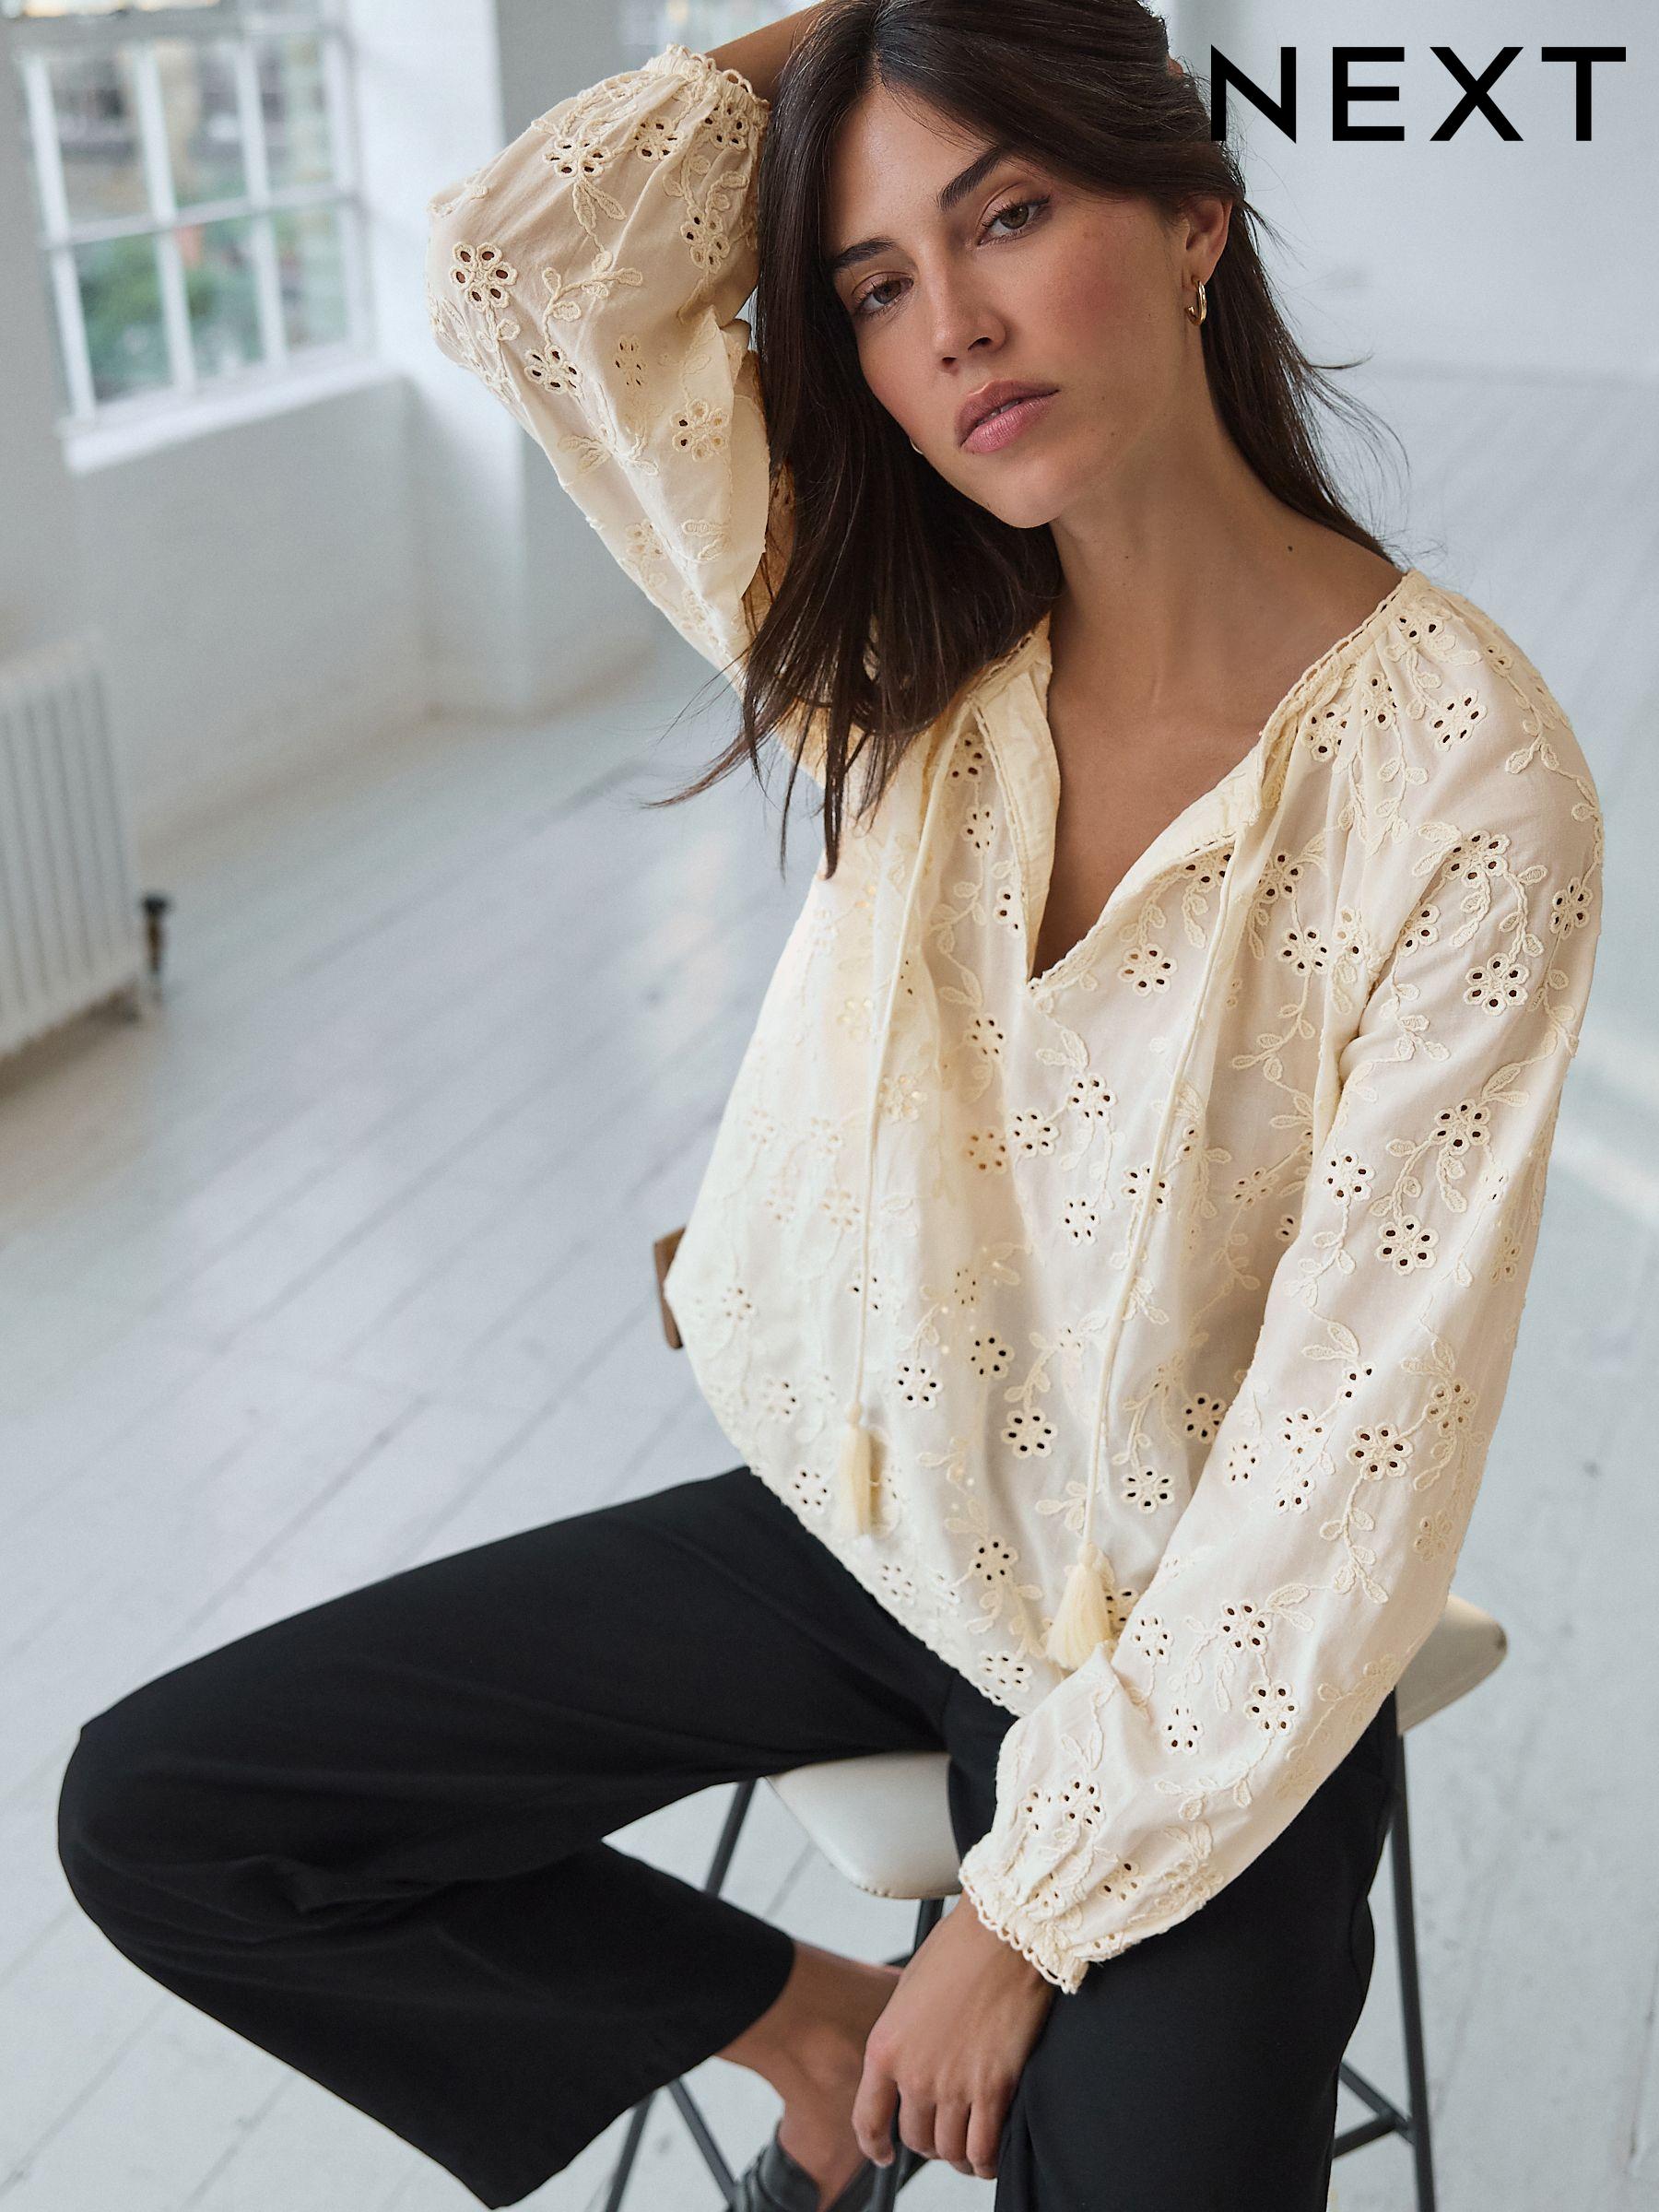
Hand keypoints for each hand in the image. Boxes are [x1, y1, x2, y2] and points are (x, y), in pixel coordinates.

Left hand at [851, 1894, 1056, 2180]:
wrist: (1001, 1933)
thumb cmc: (959, 1949)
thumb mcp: (908, 1993)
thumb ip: (904, 2038)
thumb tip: (911, 2064)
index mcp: (885, 2047)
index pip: (868, 2119)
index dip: (874, 2146)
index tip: (884, 2154)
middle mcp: (914, 2073)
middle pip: (916, 2139)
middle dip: (929, 2143)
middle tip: (944, 2134)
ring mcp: (953, 2085)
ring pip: (950, 2150)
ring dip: (959, 2156)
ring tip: (970, 2148)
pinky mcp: (994, 2088)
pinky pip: (985, 2149)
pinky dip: (986, 2160)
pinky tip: (990, 2154)